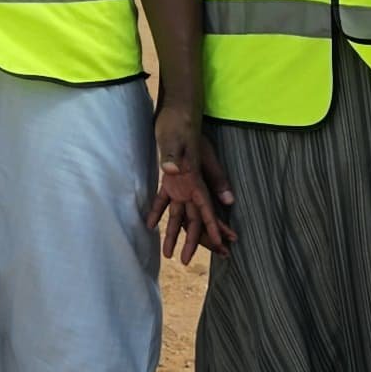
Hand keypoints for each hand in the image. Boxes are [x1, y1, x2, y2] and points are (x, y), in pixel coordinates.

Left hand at [148, 104, 233, 262]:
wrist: (176, 109)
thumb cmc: (178, 123)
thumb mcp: (175, 139)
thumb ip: (173, 156)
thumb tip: (174, 171)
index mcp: (196, 178)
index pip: (207, 208)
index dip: (212, 227)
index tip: (221, 246)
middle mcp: (192, 183)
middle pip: (196, 217)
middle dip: (196, 240)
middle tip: (188, 262)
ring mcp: (181, 181)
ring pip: (180, 213)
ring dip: (176, 232)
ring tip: (169, 254)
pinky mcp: (170, 176)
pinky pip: (164, 199)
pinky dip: (158, 212)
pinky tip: (149, 225)